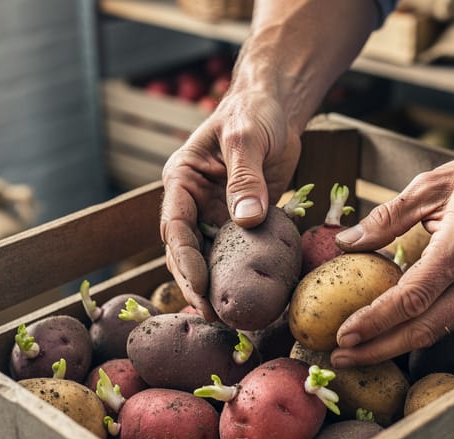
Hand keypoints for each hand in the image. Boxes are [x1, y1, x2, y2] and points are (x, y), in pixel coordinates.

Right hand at [160, 90, 301, 318]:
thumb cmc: (254, 113)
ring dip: (215, 286)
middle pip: (186, 251)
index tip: (200, 286)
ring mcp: (216, 213)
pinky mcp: (240, 221)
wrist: (277, 107)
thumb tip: (246, 220)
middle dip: (195, 284)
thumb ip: (245, 178)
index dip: (185, 260)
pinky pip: (237, 252)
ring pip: (209, 257)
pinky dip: (240, 274)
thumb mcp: (247, 139)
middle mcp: (193, 201)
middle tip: (212, 315)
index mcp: (182, 180)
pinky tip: (250, 297)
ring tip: (227, 317)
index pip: (176, 227)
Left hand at [329, 150, 453, 367]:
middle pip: (421, 329)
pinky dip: (414, 333)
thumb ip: (387, 217)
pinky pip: (444, 322)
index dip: (375, 321)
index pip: (411, 298)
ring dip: (393, 347)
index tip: (344, 334)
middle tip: (340, 357)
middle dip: (378, 349)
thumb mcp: (431, 187)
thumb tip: (346, 242)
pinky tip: (387, 335)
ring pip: (434, 332)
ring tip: (356, 353)